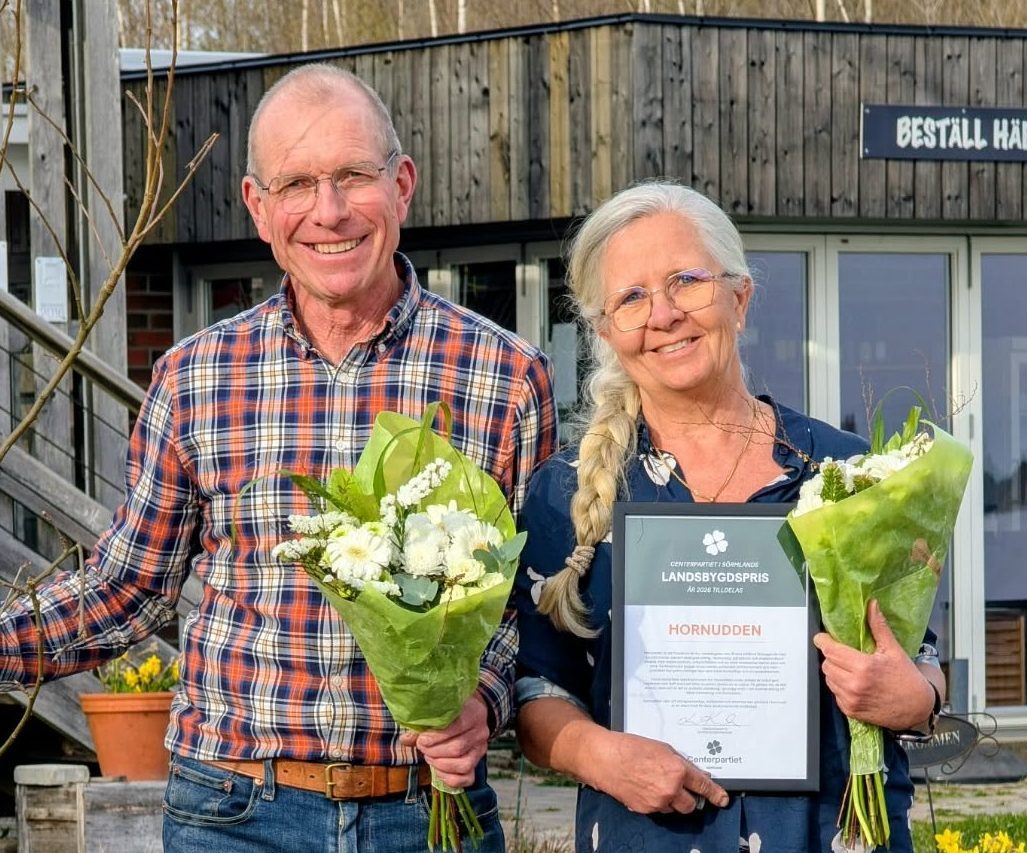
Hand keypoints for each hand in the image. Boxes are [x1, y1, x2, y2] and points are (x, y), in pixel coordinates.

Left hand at [399, 693, 488, 787]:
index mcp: (473, 714)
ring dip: (441, 765)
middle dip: (434, 752)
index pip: (456, 728)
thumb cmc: (452, 712)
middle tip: (423, 749)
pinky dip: (450, 778)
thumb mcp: (440, 712)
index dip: (435, 737)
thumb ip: (423, 725)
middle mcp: (480, 732)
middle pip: (457, 749)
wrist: (471, 713)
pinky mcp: (477, 763)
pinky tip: (438, 770)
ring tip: (429, 757)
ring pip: (463, 765)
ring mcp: (480, 749)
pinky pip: (467, 778)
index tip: (421, 740)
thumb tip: (404, 739)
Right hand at [586, 729, 728, 814]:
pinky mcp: (645, 809)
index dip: (715, 794)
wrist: (605, 758)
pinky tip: (646, 788)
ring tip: (656, 784)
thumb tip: (697, 775)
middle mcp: (671, 789)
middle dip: (689, 798)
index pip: (703, 786)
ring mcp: (658, 802)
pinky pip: (659, 810)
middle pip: (691, 805)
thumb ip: (682, 763)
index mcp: (677, 770)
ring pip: (675, 809)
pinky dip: (657, 802)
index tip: (722, 799)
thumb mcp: (663, 748)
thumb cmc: (631, 748)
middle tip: (681, 789)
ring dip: (672, 801)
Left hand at [814, 599, 937, 730]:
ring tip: (850, 669)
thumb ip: (878, 626)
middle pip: (826, 664)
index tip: (822, 637)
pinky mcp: (850, 711)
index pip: (830, 650)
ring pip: (828, 678)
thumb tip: (871, 605)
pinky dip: (839, 686)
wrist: (917, 708)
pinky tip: (854, 683)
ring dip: (834, 671)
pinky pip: (834, 693)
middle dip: (832, 656)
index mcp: (863, 667)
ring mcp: (851, 699)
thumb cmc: (907, 679)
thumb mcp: (893, 650)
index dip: (823, 641)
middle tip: (844, 654)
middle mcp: (854, 684)